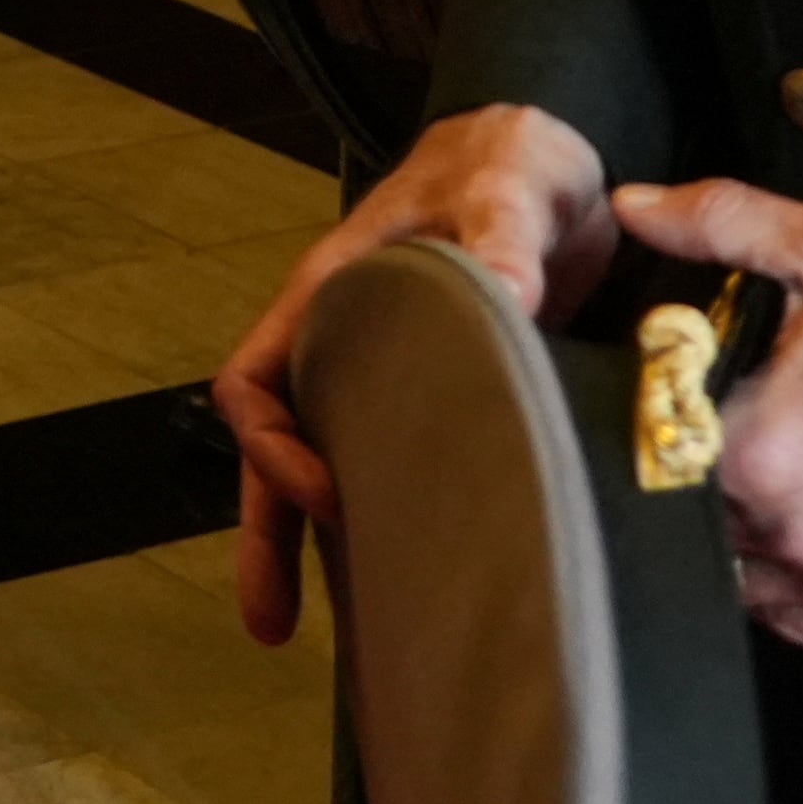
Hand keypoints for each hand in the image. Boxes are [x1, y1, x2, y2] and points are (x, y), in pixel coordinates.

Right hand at [214, 102, 612, 644]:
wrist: (547, 163)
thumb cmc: (507, 164)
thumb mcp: (508, 186)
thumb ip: (501, 233)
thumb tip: (502, 295)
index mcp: (330, 300)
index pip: (256, 383)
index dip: (274, 449)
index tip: (327, 494)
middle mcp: (346, 352)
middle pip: (277, 454)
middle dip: (268, 537)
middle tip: (272, 625)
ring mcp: (391, 384)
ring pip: (334, 475)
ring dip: (320, 553)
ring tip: (319, 640)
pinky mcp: (447, 405)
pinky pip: (401, 476)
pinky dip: (398, 535)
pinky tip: (424, 594)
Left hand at [615, 176, 802, 644]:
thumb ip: (723, 223)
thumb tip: (637, 207)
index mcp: (761, 450)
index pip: (646, 450)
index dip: (648, 418)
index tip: (666, 395)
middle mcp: (796, 530)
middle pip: (687, 515)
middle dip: (691, 472)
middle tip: (722, 430)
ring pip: (738, 574)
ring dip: (738, 533)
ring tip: (770, 478)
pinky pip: (800, 616)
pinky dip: (792, 580)